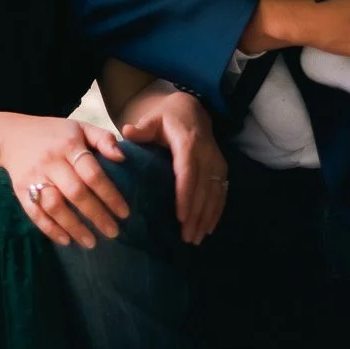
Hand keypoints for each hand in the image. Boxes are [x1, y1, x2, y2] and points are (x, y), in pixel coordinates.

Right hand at [0, 114, 129, 249]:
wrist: (12, 135)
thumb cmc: (54, 133)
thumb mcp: (80, 127)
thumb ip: (103, 139)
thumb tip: (122, 158)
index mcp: (69, 145)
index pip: (93, 173)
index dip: (110, 195)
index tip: (124, 213)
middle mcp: (51, 162)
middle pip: (76, 193)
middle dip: (96, 215)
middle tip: (113, 232)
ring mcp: (34, 177)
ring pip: (55, 206)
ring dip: (74, 227)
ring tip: (91, 242)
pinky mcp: (21, 190)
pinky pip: (35, 213)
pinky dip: (50, 229)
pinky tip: (66, 240)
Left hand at [119, 82, 227, 245]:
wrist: (192, 110)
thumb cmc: (167, 117)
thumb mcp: (152, 119)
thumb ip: (141, 129)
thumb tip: (127, 132)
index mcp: (188, 142)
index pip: (188, 172)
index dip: (186, 195)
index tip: (180, 216)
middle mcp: (207, 153)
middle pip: (203, 188)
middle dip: (196, 214)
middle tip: (186, 237)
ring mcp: (217, 161)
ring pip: (214, 193)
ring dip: (206, 217)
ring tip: (195, 238)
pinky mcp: (221, 168)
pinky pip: (221, 192)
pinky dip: (216, 211)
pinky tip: (209, 229)